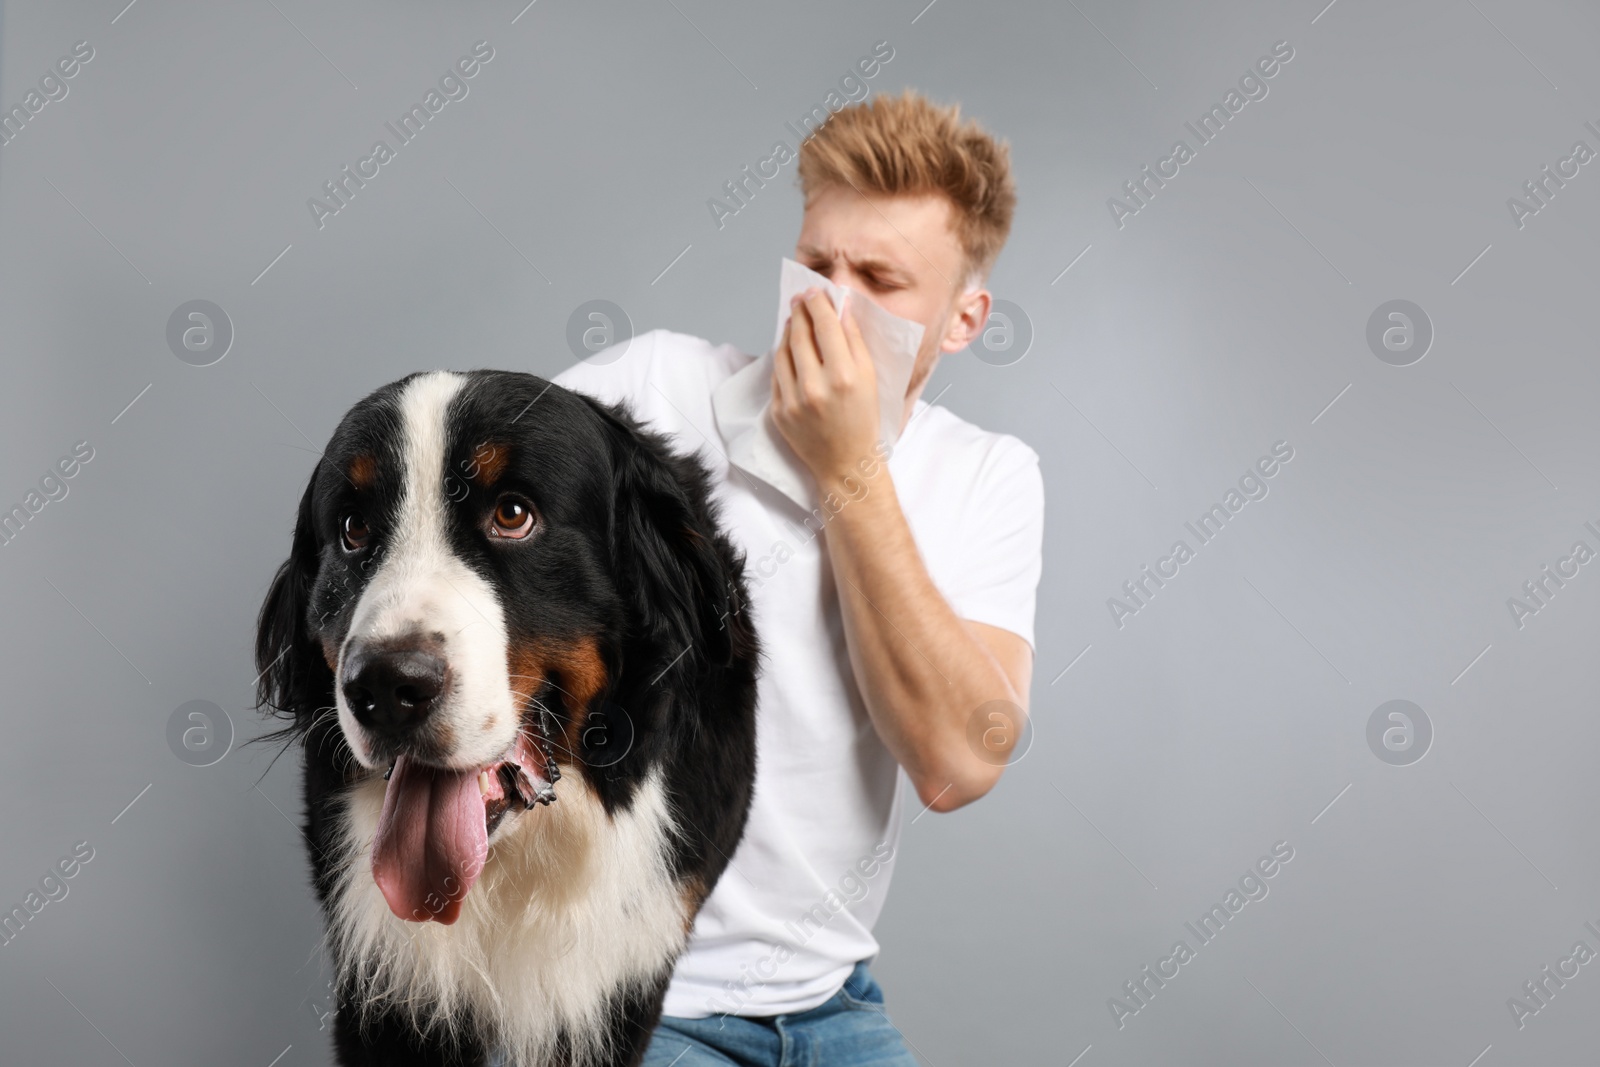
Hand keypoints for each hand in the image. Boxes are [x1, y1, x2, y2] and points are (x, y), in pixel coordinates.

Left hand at [770, 288, 881, 489]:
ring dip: (787, 332)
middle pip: (799, 334)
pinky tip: (789, 349)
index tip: (814, 291)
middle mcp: (815, 387)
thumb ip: (854, 341)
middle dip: (799, 312)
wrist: (845, 463)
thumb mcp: (869, 378)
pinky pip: (777, 375)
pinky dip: (783, 357)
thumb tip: (842, 308)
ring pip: (783, 352)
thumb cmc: (863, 420)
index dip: (818, 304)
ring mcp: (793, 401)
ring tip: (794, 321)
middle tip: (800, 300)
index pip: (825, 326)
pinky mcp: (779, 412)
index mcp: (843, 376)